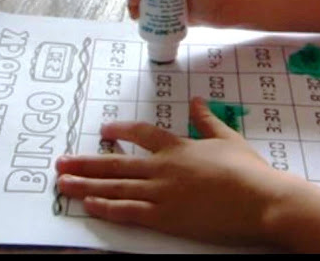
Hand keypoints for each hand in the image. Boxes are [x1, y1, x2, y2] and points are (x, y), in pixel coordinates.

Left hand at [56, 97, 296, 245]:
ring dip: (86, 184)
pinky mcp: (165, 217)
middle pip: (116, 164)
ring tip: (62, 182)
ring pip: (115, 188)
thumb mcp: (228, 138)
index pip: (142, 134)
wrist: (259, 199)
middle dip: (86, 162)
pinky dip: (106, 208)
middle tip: (60, 162)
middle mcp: (163, 168)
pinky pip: (129, 212)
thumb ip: (207, 120)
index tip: (104, 129)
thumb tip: (196, 101)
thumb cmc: (247, 169)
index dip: (120, 131)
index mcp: (178, 147)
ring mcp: (161, 193)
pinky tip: (87, 205)